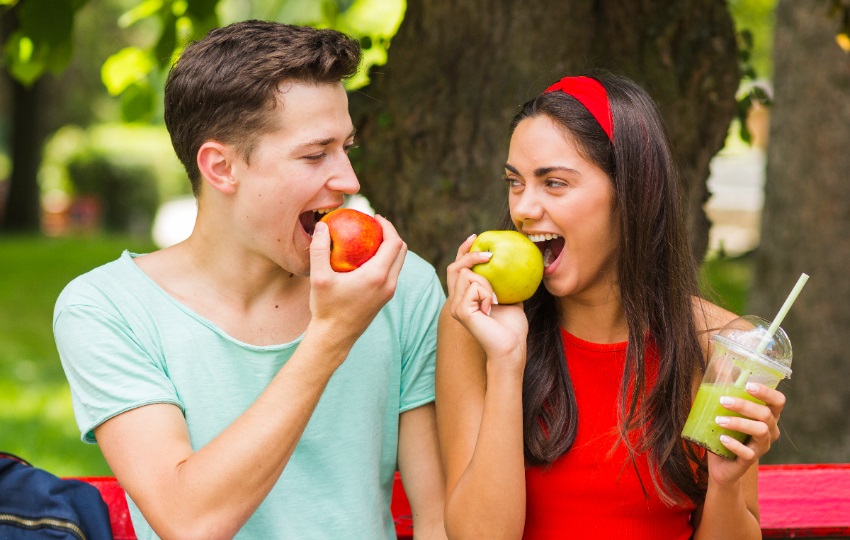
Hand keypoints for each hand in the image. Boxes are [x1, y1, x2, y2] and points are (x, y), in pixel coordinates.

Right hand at [308, 216, 406, 348]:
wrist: (334, 338)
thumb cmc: (326, 308)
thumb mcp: (318, 277)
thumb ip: (319, 249)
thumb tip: (322, 225)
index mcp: (377, 275)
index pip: (394, 243)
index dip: (388, 226)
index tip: (374, 218)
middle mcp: (388, 283)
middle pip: (402, 251)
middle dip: (392, 234)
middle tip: (374, 225)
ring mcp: (389, 292)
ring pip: (398, 263)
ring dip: (390, 248)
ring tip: (370, 239)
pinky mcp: (385, 299)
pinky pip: (391, 273)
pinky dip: (385, 261)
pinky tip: (365, 258)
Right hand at [446, 234, 527, 366]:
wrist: (512, 346)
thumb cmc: (512, 326)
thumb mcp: (509, 296)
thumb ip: (504, 281)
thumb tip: (513, 260)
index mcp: (465, 297)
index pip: (457, 268)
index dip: (463, 251)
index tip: (475, 238)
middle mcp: (456, 301)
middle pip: (455, 267)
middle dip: (470, 256)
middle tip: (489, 256)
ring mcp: (456, 307)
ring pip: (468, 275)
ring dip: (487, 283)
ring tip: (495, 300)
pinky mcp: (460, 311)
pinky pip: (474, 288)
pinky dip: (487, 294)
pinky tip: (491, 308)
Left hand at [707, 382, 785, 485]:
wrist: (721, 465)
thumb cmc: (725, 432)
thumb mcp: (725, 412)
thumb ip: (725, 394)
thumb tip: (715, 367)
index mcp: (767, 416)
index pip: (778, 401)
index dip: (767, 392)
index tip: (748, 385)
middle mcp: (770, 430)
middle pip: (766, 415)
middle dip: (744, 405)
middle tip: (723, 401)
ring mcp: (762, 447)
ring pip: (760, 431)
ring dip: (738, 423)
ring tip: (718, 420)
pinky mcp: (750, 461)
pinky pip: (748, 453)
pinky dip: (734, 444)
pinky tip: (722, 438)